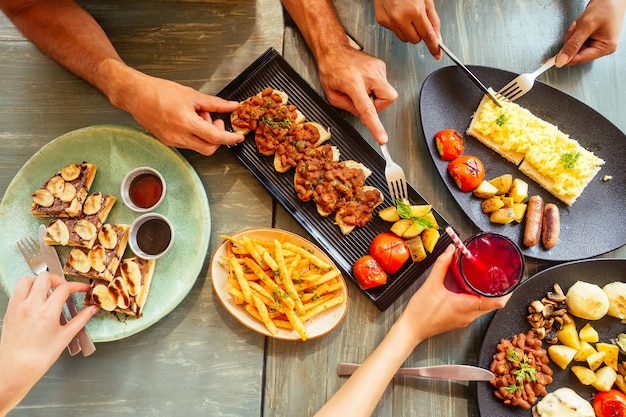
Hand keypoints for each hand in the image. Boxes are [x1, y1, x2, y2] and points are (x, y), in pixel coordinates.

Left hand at [0, 272, 98, 411]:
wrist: (16, 369)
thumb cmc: (39, 357)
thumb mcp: (65, 337)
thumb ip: (81, 320)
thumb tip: (92, 310)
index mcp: (47, 312)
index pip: (64, 288)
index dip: (77, 285)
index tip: (82, 289)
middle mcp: (31, 306)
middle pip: (44, 277)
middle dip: (58, 279)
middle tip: (64, 288)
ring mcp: (18, 307)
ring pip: (27, 280)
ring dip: (39, 281)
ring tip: (47, 291)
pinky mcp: (10, 311)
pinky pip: (17, 291)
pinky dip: (27, 289)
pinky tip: (35, 300)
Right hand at [111, 67, 244, 155]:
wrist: (135, 95)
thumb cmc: (159, 91)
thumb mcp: (192, 95)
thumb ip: (215, 104)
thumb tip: (232, 106)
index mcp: (186, 123)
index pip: (215, 137)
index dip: (229, 139)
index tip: (238, 137)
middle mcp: (178, 136)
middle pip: (208, 148)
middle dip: (217, 138)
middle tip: (215, 121)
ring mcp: (172, 141)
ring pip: (198, 146)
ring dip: (204, 134)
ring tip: (197, 115)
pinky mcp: (167, 142)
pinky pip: (188, 144)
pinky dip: (194, 134)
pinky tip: (188, 120)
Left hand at [316, 45, 397, 143]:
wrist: (334, 49)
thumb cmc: (331, 69)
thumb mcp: (333, 95)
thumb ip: (349, 108)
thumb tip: (365, 117)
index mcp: (353, 83)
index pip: (368, 109)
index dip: (375, 125)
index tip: (382, 138)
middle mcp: (368, 74)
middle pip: (388, 99)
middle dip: (379, 105)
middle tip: (364, 101)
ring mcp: (377, 68)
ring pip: (387, 93)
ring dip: (375, 96)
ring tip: (361, 88)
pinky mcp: (381, 65)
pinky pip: (384, 84)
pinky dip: (375, 87)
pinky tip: (364, 81)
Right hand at [374, 0, 440, 58]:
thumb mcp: (426, 0)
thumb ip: (432, 20)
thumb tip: (437, 37)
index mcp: (414, 10)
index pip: (427, 35)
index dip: (433, 46)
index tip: (437, 53)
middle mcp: (400, 17)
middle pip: (415, 40)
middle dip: (420, 35)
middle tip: (419, 23)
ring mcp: (389, 21)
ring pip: (404, 39)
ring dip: (409, 32)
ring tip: (407, 17)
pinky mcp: (381, 21)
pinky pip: (394, 32)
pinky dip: (399, 26)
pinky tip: (398, 14)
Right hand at [400, 245, 510, 343]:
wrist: (411, 329)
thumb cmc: (421, 312)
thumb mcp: (431, 285)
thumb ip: (442, 265)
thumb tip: (451, 250)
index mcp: (467, 307)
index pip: (498, 302)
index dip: (508, 291)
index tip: (510, 278)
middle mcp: (470, 315)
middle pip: (494, 303)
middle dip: (499, 288)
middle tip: (498, 272)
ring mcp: (465, 319)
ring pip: (485, 306)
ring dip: (487, 293)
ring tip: (485, 276)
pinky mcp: (460, 319)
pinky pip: (475, 308)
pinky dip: (477, 297)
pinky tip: (469, 286)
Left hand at [556, 0, 625, 66]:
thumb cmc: (605, 7)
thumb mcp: (586, 25)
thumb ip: (573, 44)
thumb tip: (563, 60)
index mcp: (605, 48)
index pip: (580, 59)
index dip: (566, 57)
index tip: (553, 59)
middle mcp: (602, 48)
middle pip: (576, 52)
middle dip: (572, 39)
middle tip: (577, 28)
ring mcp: (597, 43)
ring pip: (574, 45)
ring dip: (574, 33)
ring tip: (582, 23)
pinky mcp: (592, 38)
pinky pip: (577, 39)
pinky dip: (576, 31)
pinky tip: (582, 24)